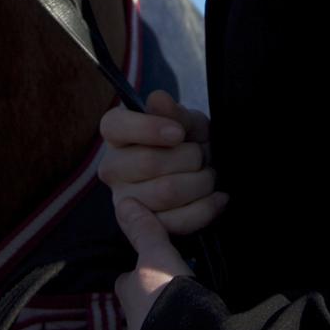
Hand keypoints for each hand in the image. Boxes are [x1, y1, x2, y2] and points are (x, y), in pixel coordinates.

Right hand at [98, 89, 226, 234]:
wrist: (200, 170)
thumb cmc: (185, 141)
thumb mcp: (184, 119)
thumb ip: (172, 111)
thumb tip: (158, 100)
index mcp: (116, 134)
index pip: (115, 126)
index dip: (148, 128)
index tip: (178, 132)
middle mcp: (112, 168)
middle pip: (149, 162)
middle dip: (188, 156)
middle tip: (201, 153)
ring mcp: (126, 200)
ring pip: (166, 192)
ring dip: (200, 181)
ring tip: (208, 174)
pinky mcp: (145, 228)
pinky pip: (177, 221)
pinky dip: (206, 207)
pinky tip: (217, 196)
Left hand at [113, 195, 193, 329]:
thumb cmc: (164, 294)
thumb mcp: (156, 254)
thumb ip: (144, 231)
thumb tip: (123, 202)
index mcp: (128, 294)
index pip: (126, 281)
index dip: (136, 274)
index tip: (153, 269)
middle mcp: (133, 322)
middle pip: (141, 306)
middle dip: (154, 300)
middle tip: (177, 289)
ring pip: (156, 326)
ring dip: (169, 319)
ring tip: (191, 309)